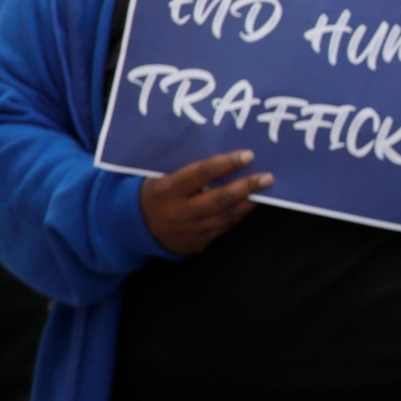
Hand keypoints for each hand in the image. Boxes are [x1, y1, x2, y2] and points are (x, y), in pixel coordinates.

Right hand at [140, 150, 272, 254]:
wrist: (133, 228)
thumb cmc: (154, 192)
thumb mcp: (160, 176)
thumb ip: (188, 169)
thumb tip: (226, 156)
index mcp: (167, 190)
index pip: (202, 174)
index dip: (227, 164)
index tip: (248, 155)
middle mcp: (178, 213)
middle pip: (220, 200)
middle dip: (247, 187)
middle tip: (267, 177)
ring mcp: (187, 232)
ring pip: (225, 217)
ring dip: (247, 203)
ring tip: (263, 189)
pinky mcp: (195, 245)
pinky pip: (221, 229)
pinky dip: (236, 216)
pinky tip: (247, 205)